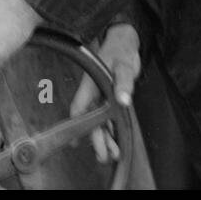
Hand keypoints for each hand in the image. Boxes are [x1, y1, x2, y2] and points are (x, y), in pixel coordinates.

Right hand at [70, 22, 139, 163]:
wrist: (125, 42)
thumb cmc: (120, 49)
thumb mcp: (123, 64)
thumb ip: (124, 81)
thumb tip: (123, 99)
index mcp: (91, 85)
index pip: (80, 107)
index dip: (77, 124)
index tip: (75, 141)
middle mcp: (95, 93)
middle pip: (91, 120)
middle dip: (96, 139)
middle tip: (103, 156)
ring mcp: (103, 97)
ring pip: (101, 122)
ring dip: (106, 138)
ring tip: (113, 154)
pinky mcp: (112, 99)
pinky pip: (109, 118)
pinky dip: (112, 131)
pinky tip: (116, 142)